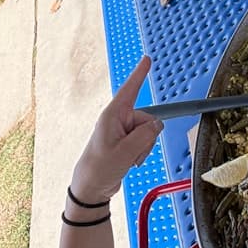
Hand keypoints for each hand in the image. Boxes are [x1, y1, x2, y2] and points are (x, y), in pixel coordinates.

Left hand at [70, 56, 162, 203]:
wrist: (91, 188)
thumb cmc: (99, 168)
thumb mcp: (124, 153)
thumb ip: (144, 136)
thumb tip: (157, 124)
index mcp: (113, 115)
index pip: (130, 90)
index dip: (139, 74)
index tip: (147, 58)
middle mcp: (117, 119)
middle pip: (147, 119)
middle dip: (146, 138)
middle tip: (132, 154)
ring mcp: (122, 131)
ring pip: (148, 132)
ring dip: (143, 148)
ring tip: (128, 159)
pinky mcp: (125, 142)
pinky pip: (143, 142)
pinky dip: (141, 153)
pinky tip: (130, 162)